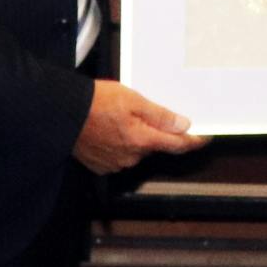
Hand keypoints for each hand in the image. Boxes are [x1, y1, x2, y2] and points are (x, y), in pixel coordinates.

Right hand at [73, 80, 207, 173]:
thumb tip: (183, 126)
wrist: (61, 113)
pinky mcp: (101, 166)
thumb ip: (160, 116)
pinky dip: (119, 144)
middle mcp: (131, 157)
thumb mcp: (133, 100)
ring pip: (136, 151)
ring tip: (119, 118)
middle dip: (154, 132)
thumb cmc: (95, 103)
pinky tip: (109, 130)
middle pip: (154, 146)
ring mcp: (115, 164)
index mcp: (142, 140)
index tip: (204, 137)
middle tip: (142, 111)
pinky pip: (119, 156)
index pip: (176, 145)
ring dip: (135, 137)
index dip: (193, 141)